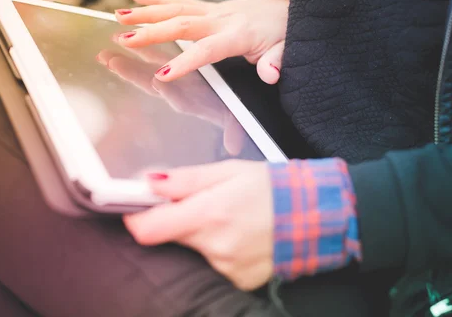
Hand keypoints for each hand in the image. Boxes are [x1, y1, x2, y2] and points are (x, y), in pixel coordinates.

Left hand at [96, 48, 246, 154]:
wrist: (230, 106)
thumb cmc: (234, 110)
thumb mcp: (237, 119)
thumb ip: (233, 131)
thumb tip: (233, 146)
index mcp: (195, 104)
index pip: (180, 99)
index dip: (169, 92)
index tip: (159, 83)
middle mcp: (180, 93)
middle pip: (153, 85)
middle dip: (133, 74)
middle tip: (112, 63)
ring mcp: (173, 83)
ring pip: (147, 72)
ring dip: (128, 62)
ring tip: (106, 54)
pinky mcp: (172, 72)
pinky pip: (153, 60)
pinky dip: (140, 50)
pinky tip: (124, 41)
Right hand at [115, 0, 288, 83]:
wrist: (286, 5)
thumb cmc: (282, 32)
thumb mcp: (285, 49)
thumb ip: (275, 62)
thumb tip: (270, 75)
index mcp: (237, 35)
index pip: (207, 49)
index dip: (184, 62)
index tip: (162, 75)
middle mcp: (220, 19)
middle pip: (182, 25)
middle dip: (152, 33)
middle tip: (125, 41)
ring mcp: (212, 10)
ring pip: (175, 9)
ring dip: (146, 13)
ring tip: (119, 17)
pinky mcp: (208, 6)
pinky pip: (179, 0)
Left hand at [123, 160, 273, 289]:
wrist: (317, 215)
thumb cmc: (275, 188)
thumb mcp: (230, 171)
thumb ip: (187, 179)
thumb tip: (151, 182)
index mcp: (209, 214)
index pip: (148, 229)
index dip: (134, 218)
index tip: (134, 209)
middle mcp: (216, 246)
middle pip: (171, 238)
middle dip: (177, 221)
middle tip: (201, 205)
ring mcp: (228, 268)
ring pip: (194, 252)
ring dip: (202, 237)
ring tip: (229, 220)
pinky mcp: (240, 281)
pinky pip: (215, 266)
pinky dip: (220, 252)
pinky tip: (240, 237)